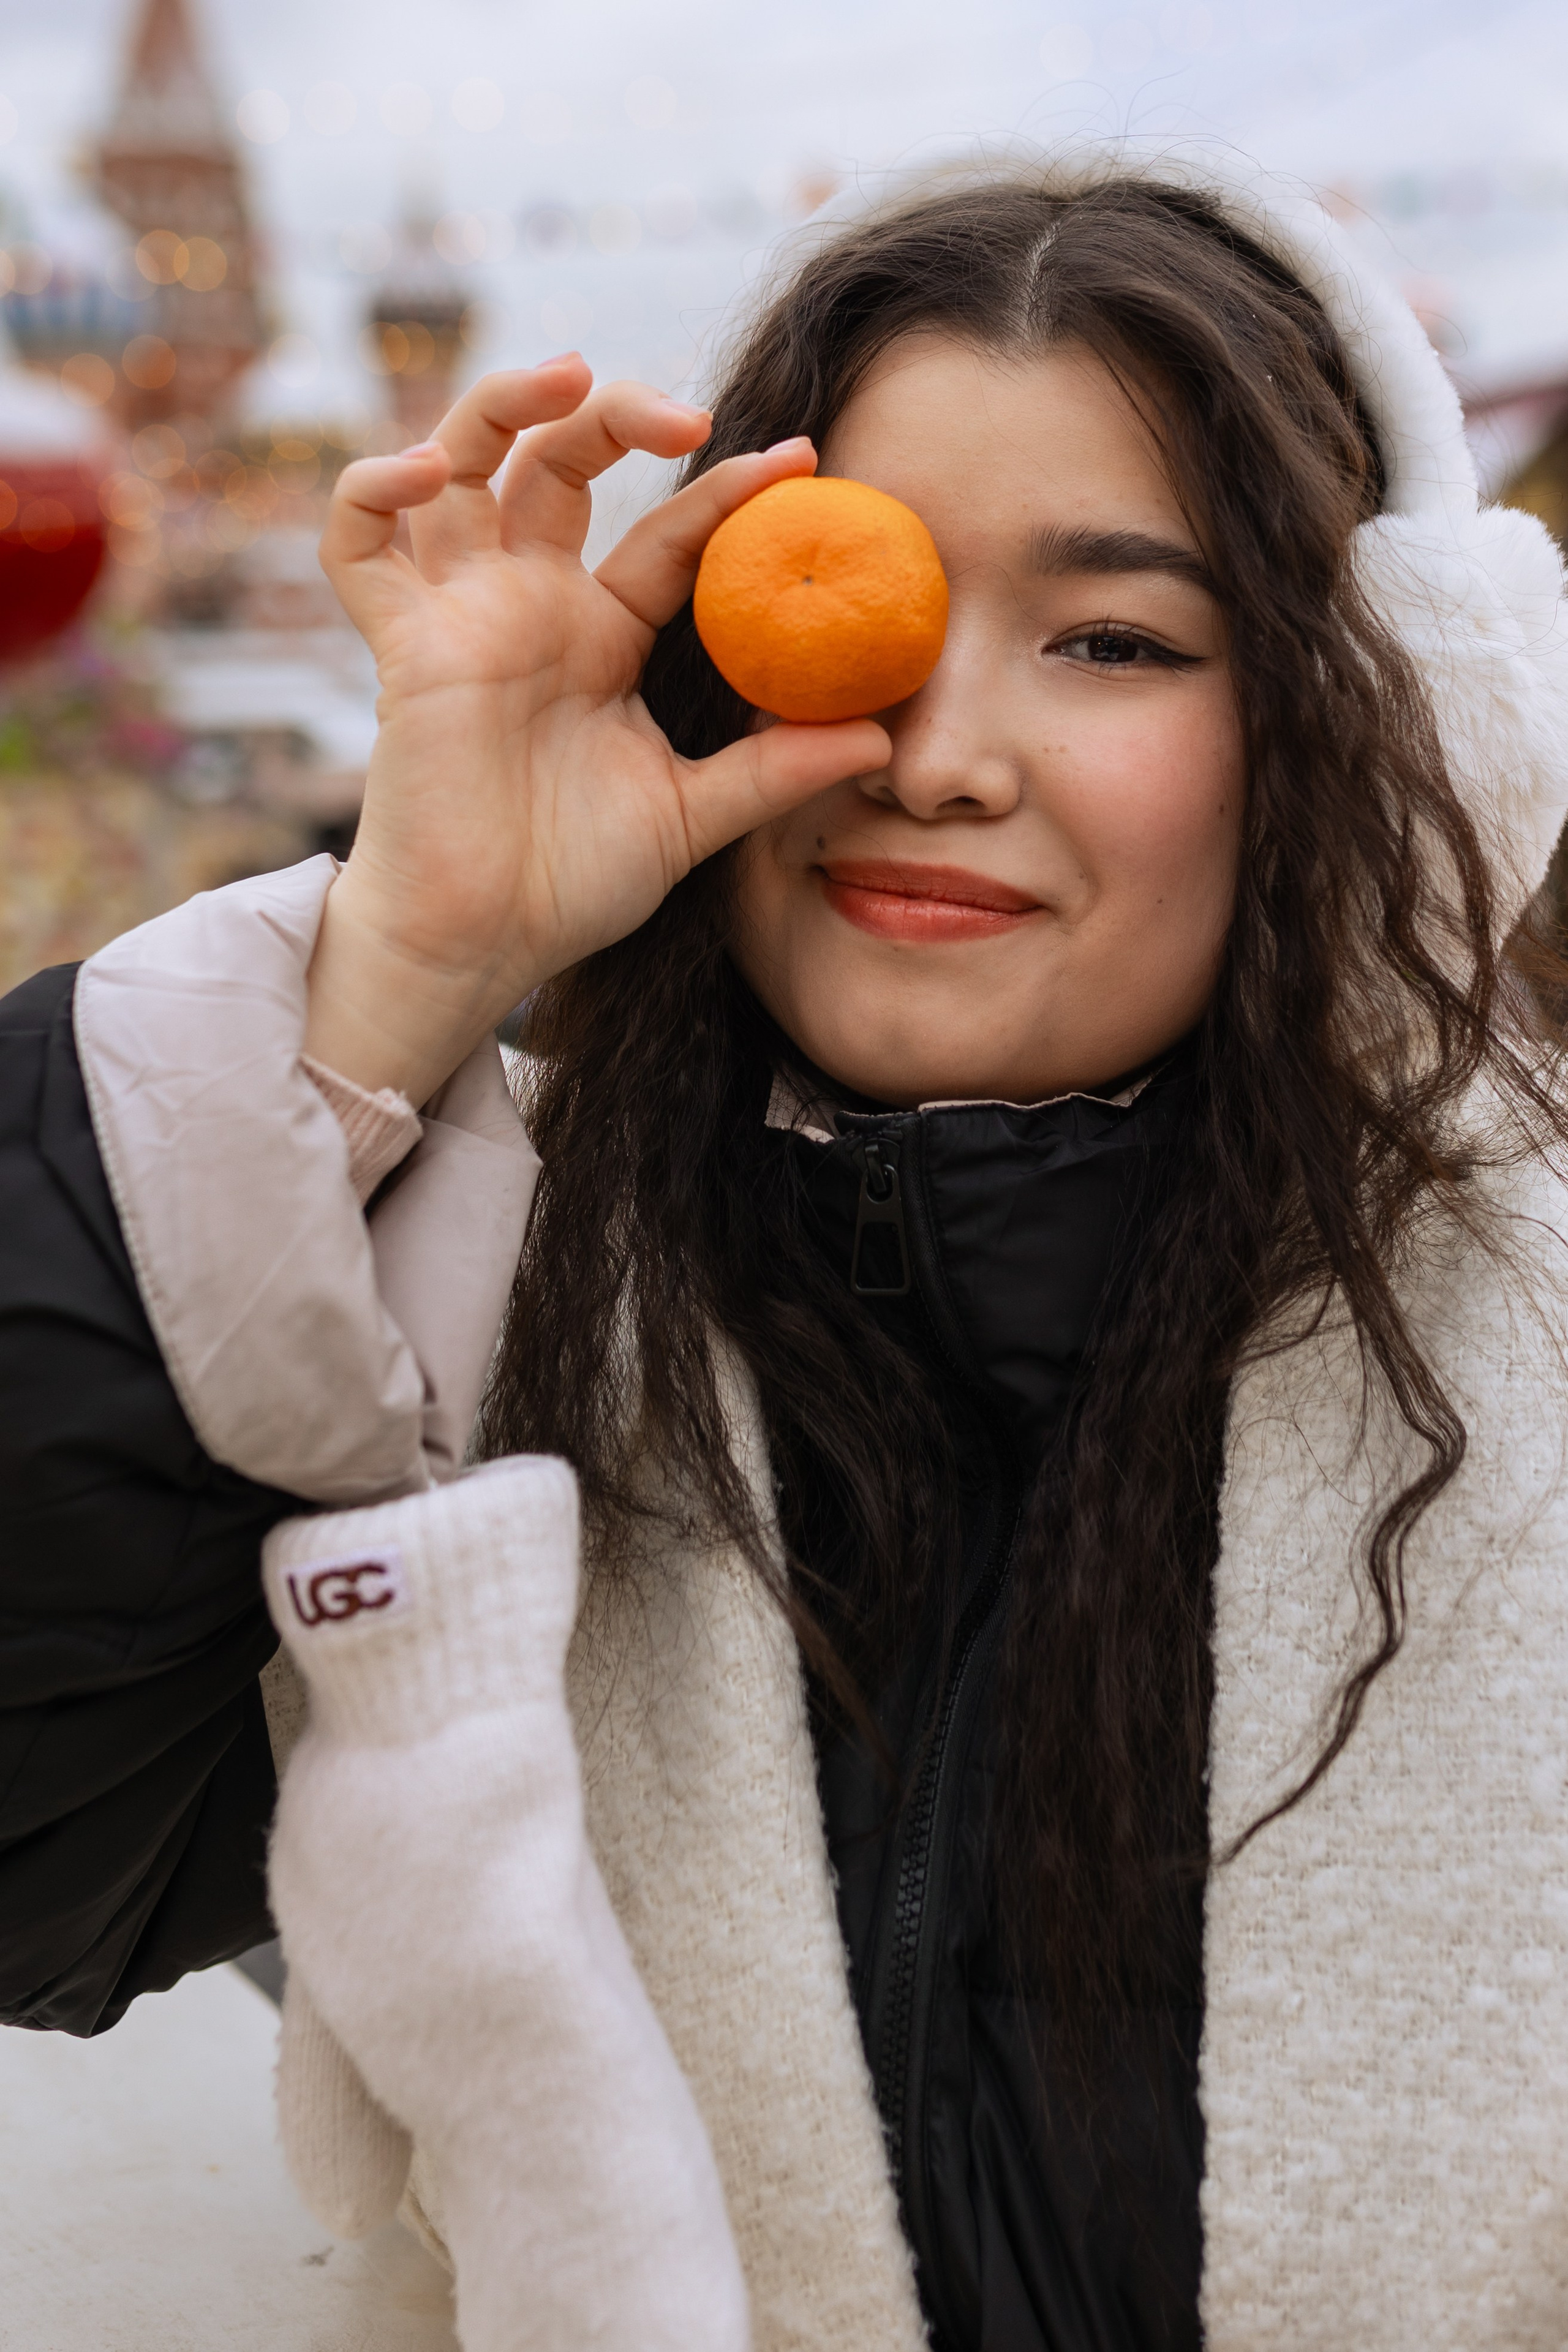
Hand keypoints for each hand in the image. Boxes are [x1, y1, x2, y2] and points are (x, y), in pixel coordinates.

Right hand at [306, 356, 890, 1103]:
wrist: (482, 946)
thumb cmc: (570, 886)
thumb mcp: (690, 817)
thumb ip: (773, 771)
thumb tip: (882, 739)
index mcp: (600, 638)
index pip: (666, 535)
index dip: (726, 492)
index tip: (800, 462)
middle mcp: (529, 607)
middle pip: (559, 463)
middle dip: (615, 413)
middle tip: (684, 411)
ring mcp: (460, 617)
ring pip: (460, 464)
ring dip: (502, 402)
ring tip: (564, 375)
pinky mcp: (401, 646)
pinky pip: (357, 543)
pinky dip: (373, 489)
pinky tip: (425, 473)